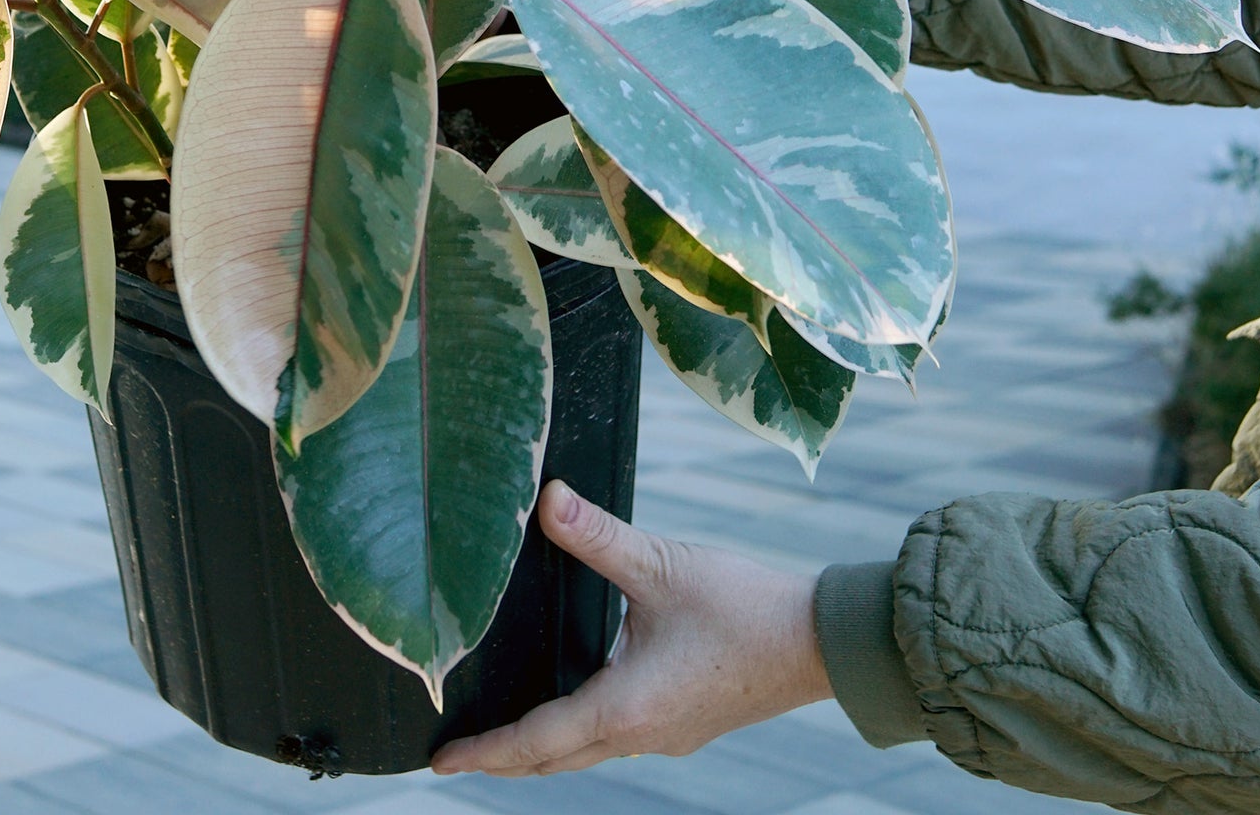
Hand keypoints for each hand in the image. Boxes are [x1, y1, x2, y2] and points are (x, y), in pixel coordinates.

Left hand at [430, 480, 831, 777]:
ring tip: (502, 733)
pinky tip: (573, 704)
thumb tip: (546, 499)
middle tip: (457, 752)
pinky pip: (615, 739)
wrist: (818, 642)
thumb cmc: (745, 607)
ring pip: (585, 753)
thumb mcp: (662, 564)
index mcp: (625, 707)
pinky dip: (578, 733)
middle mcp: (640, 734)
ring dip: (541, 747)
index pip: (535, 741)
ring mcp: (666, 734)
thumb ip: (598, 535)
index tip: (441, 760)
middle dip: (502, 757)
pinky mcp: (684, 722)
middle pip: (554, 758)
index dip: (484, 751)